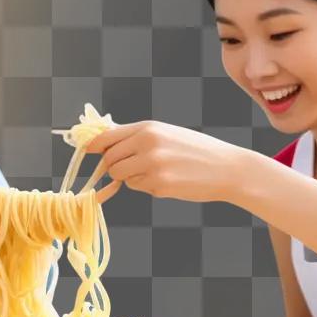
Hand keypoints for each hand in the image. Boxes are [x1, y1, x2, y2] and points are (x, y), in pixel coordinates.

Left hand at [86, 121, 242, 203]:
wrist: (227, 168)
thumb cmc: (196, 150)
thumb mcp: (166, 133)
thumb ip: (137, 136)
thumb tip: (105, 139)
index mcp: (148, 128)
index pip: (107, 137)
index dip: (94, 146)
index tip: (88, 150)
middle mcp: (147, 145)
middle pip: (110, 159)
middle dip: (114, 166)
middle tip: (130, 167)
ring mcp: (152, 166)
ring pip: (121, 176)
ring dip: (130, 177)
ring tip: (155, 172)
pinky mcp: (159, 186)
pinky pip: (138, 187)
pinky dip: (146, 186)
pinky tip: (168, 180)